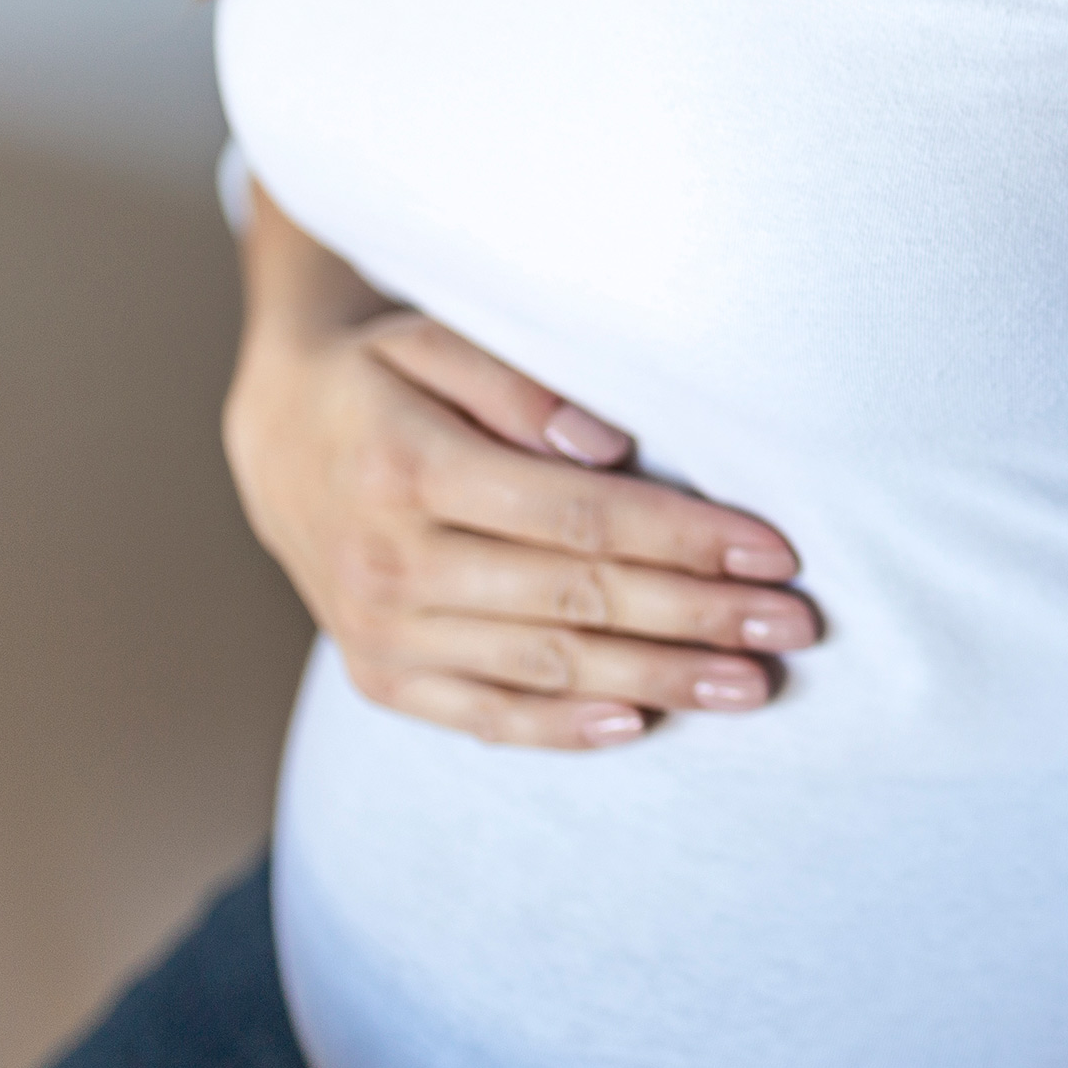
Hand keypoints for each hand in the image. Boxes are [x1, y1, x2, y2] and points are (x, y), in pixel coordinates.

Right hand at [226, 189, 816, 748]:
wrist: (274, 437)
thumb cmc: (381, 376)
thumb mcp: (430, 340)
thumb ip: (520, 384)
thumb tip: (611, 446)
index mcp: (408, 469)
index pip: (580, 516)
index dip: (685, 538)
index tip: (775, 551)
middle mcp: (389, 561)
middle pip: (577, 600)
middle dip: (698, 617)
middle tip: (793, 629)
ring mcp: (380, 630)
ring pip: (544, 667)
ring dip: (658, 680)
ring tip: (752, 687)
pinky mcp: (378, 675)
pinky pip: (483, 715)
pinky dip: (563, 728)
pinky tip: (641, 726)